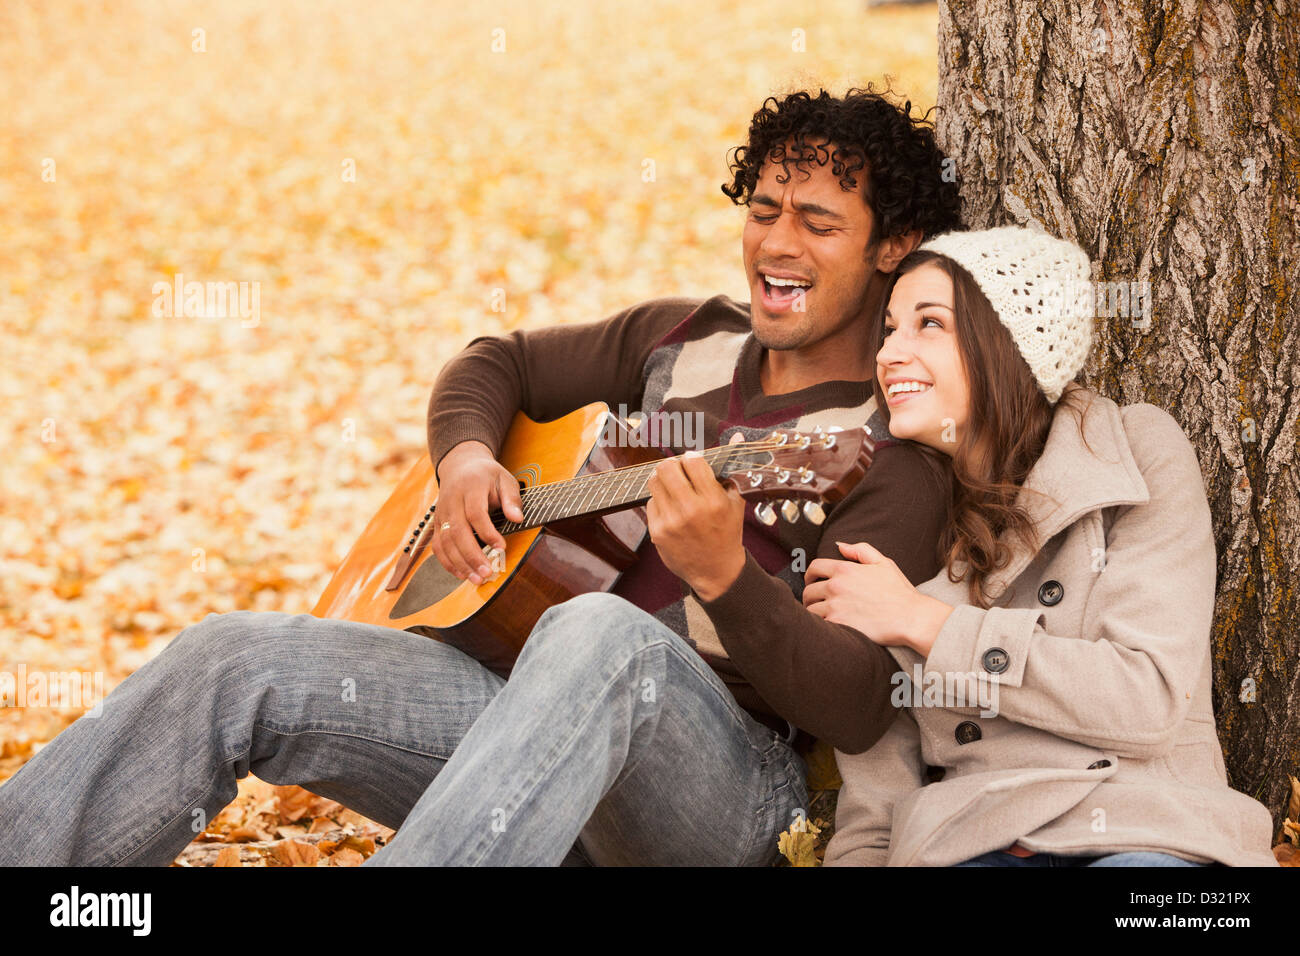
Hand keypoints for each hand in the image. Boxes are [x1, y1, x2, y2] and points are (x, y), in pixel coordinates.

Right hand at [431, 441, 524, 585]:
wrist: (461, 466)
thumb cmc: (487, 476)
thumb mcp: (505, 479)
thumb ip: (512, 499)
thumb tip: (518, 519)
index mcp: (470, 488)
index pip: (475, 513)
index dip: (487, 532)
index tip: (501, 548)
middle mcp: (451, 501)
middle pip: (457, 531)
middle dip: (472, 555)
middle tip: (487, 573)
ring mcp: (441, 513)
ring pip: (445, 542)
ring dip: (460, 563)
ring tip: (477, 579)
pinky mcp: (436, 523)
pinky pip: (437, 546)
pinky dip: (447, 562)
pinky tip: (462, 574)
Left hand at [645, 445, 745, 600]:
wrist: (716, 571)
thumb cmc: (727, 533)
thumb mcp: (736, 502)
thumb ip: (734, 469)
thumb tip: (738, 437)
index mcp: (713, 500)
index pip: (692, 461)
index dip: (692, 459)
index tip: (694, 464)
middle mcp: (691, 510)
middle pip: (666, 468)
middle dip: (672, 466)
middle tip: (679, 472)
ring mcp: (671, 522)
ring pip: (654, 482)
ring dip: (663, 481)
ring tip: (674, 489)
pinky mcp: (657, 531)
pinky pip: (651, 502)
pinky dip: (660, 502)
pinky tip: (672, 510)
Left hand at [803, 541, 952, 655]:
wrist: (910, 618)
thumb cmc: (900, 591)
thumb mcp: (884, 563)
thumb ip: (860, 550)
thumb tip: (840, 545)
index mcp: (845, 569)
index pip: (814, 567)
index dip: (810, 574)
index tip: (812, 581)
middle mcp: (836, 586)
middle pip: (809, 590)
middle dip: (811, 595)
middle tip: (816, 601)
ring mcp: (835, 606)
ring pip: (810, 609)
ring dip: (814, 612)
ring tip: (821, 615)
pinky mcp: (838, 624)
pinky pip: (818, 624)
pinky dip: (820, 625)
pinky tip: (828, 626)